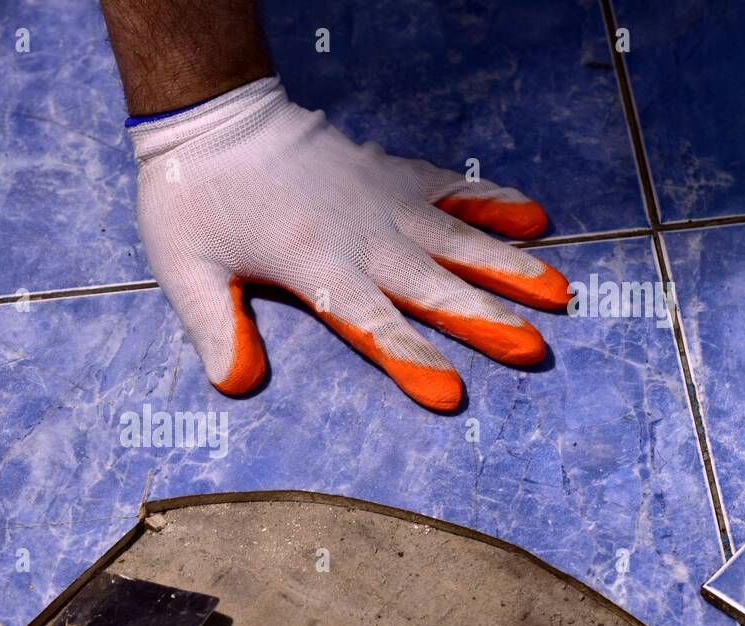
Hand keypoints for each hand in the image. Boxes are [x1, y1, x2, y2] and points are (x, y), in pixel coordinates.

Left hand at [128, 76, 571, 410]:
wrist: (213, 114)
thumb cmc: (193, 197)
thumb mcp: (185, 269)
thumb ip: (214, 327)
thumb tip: (238, 384)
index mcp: (314, 265)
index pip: (371, 323)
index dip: (411, 358)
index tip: (451, 393)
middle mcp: (361, 235)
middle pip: (432, 285)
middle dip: (485, 320)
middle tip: (536, 349)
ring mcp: (382, 199)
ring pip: (457, 236)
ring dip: (508, 265)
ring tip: (559, 291)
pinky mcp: (389, 171)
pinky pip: (450, 187)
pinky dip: (492, 201)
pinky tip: (534, 215)